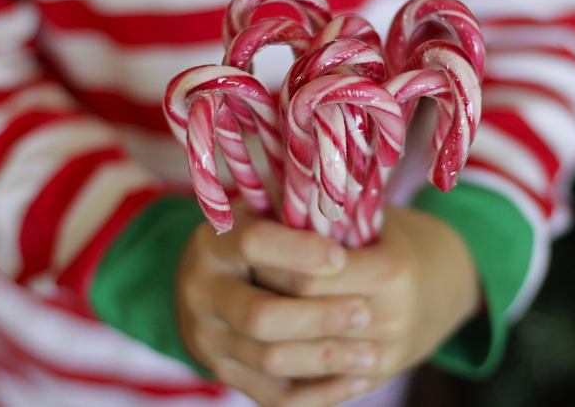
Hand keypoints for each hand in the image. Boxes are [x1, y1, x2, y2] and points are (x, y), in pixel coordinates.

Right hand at [176, 205, 379, 406]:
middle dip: (319, 317)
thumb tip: (339, 189)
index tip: (340, 255)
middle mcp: (200, 293)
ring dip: (327, 358)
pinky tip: (357, 378)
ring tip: (374, 352)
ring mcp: (209, 340)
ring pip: (272, 361)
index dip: (298, 251)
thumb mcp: (272, 211)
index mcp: (212, 242)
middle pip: (261, 317)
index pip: (253, 244)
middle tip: (365, 311)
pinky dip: (321, 393)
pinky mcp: (227, 376)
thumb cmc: (267, 237)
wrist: (214, 283)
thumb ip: (298, 206)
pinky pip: (276, 397)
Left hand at [254, 206, 480, 391]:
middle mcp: (391, 319)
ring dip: (260, 337)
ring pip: (296, 361)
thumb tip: (261, 198)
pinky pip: (310, 394)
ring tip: (243, 309)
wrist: (447, 282)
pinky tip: (259, 348)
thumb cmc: (394, 237)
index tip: (250, 248)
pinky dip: (278, 372)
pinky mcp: (374, 381)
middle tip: (243, 279)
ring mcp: (384, 357)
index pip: (306, 278)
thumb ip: (322, 209)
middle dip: (260, 297)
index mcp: (392, 271)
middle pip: (298, 318)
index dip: (270, 264)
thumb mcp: (367, 214)